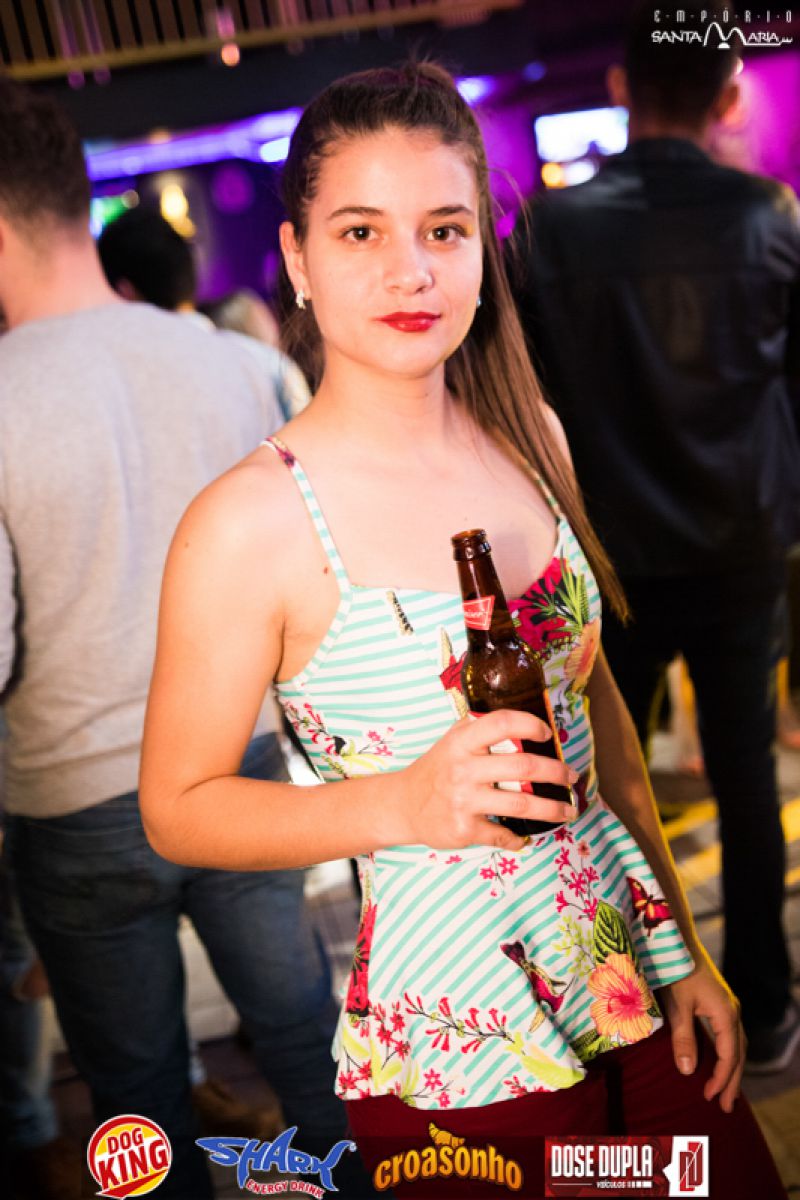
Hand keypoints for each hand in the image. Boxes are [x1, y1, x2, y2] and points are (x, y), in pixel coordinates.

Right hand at [398, 710, 576, 850]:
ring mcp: (463, 800)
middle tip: (570, 777)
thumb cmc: (436, 769)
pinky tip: (526, 837)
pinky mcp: (464, 829)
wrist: (402, 805)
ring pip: (522, 803)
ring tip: (567, 810)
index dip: (530, 725)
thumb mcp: (451, 741)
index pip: (502, 723)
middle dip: (556, 773)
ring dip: (552, 809)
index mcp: (462, 742)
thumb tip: (527, 725)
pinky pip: (503, 834)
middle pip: (524, 767)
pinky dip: (519, 838)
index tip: (547, 734)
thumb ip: (481, 730)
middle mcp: (463, 768)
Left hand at [661, 950, 744, 1112]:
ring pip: (736, 1045)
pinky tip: (719, 1061)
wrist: (679, 942)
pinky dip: (727, 1053)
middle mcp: (732, 1013)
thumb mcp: (678, 1005)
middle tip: (727, 1107)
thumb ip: (683, 1037)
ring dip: (732, 1069)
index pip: (728, 1057)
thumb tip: (688, 1071)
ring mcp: (728, 1007)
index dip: (720, 1079)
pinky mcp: (719, 1003)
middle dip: (732, 1081)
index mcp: (726, 1015)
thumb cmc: (677, 971)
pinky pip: (729, 1036)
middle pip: (738, 1054)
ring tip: (726, 1091)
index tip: (710, 1098)